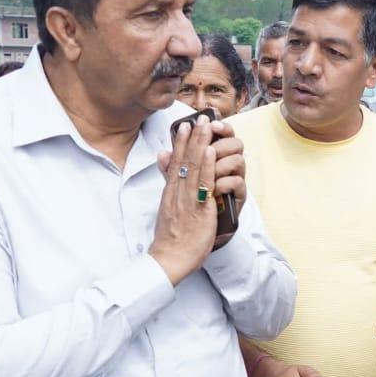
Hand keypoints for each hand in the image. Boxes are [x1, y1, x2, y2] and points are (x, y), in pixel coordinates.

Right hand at [159, 119, 244, 250]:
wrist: (169, 259)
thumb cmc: (171, 238)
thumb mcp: (167, 210)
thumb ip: (169, 188)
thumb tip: (164, 165)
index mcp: (170, 193)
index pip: (175, 162)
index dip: (181, 142)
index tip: (185, 125)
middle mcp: (177, 192)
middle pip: (184, 160)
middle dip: (192, 137)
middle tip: (198, 117)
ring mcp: (187, 199)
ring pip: (193, 167)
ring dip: (200, 144)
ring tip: (205, 125)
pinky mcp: (198, 209)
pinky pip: (203, 184)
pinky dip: (207, 166)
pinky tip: (210, 151)